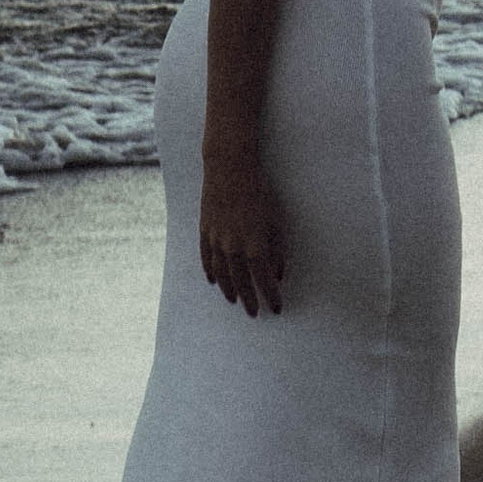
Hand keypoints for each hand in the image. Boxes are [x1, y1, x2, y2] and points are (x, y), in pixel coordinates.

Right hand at [199, 151, 287, 313]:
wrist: (229, 167)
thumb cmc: (259, 191)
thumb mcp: (276, 220)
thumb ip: (277, 249)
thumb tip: (277, 273)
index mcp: (254, 245)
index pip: (263, 279)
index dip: (270, 295)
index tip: (275, 308)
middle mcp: (233, 248)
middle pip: (241, 281)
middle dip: (249, 299)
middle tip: (254, 313)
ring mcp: (216, 240)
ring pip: (222, 273)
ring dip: (229, 290)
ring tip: (235, 301)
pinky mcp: (204, 230)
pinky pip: (206, 258)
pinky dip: (210, 272)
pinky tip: (213, 281)